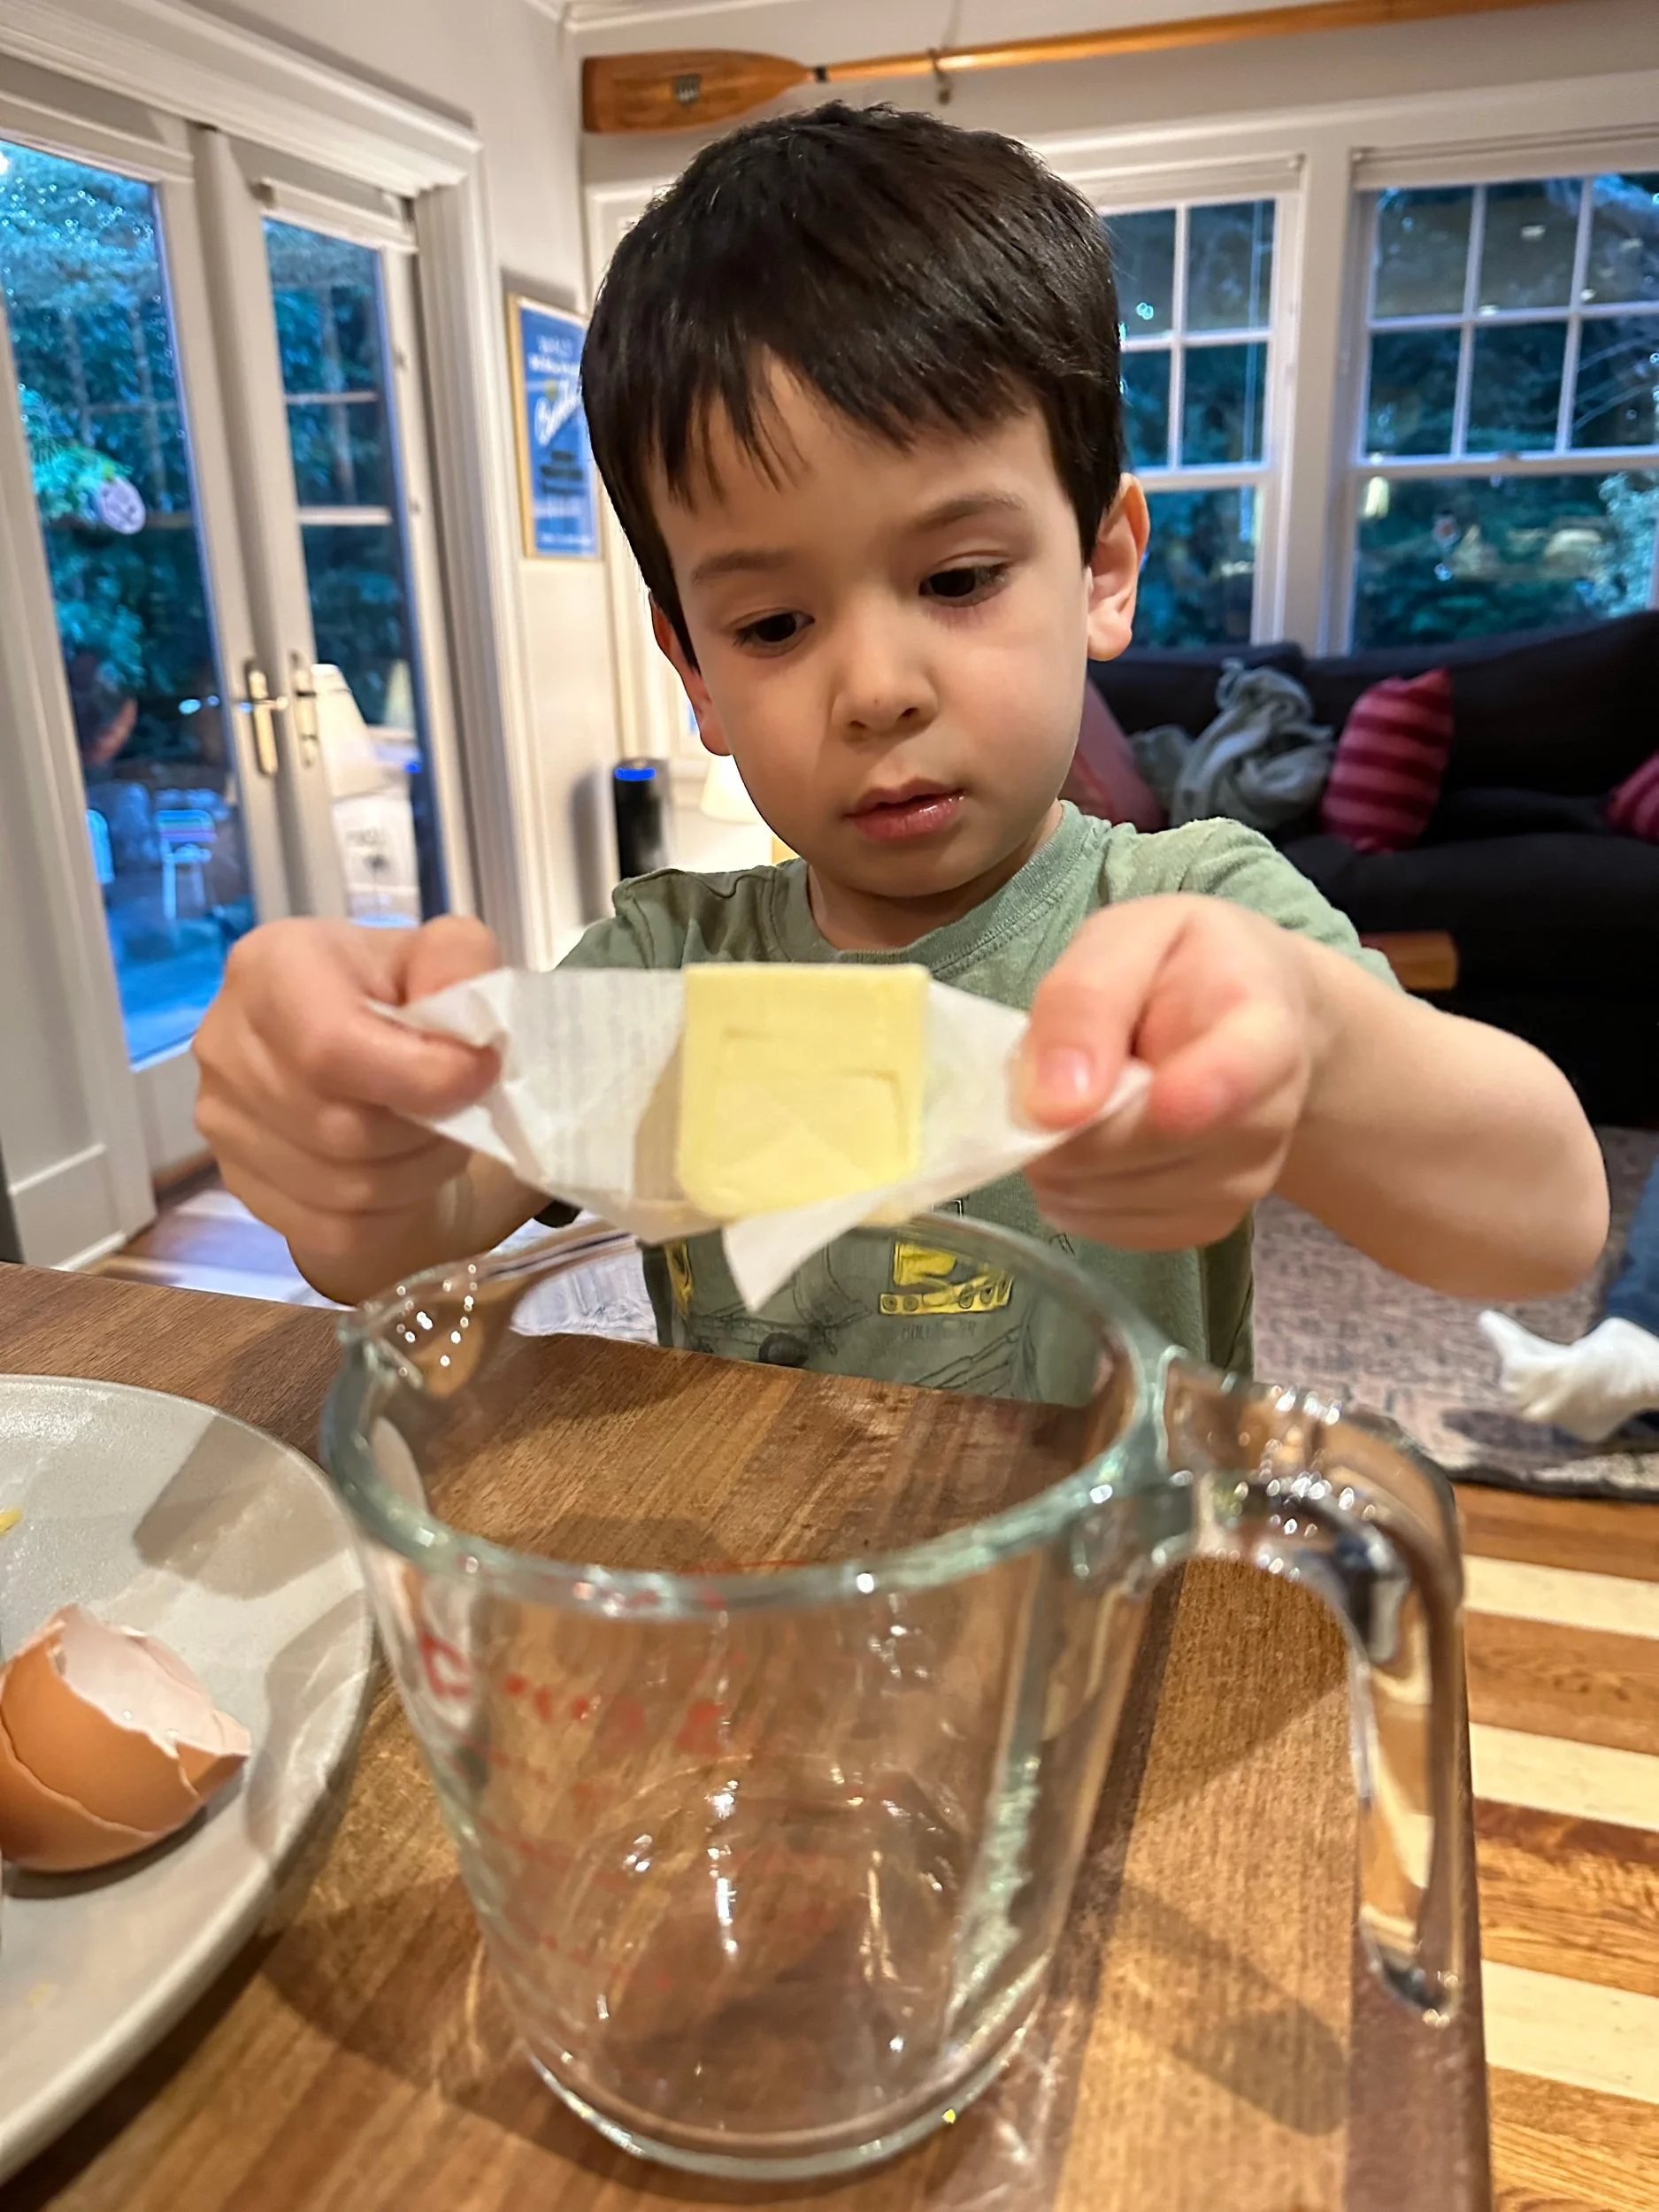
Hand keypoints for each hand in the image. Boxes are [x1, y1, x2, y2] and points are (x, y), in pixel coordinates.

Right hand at [193, 914, 503, 1285]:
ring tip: (432, 1136)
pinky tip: (401, 1171)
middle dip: (426, 1130)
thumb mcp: (438, 955)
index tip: (479, 1073)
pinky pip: (333, 1229)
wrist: (356, 1057)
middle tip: (460, 1109)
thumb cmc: (397, 998)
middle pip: (343, 1128)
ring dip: (414, 1173)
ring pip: (344, 1189)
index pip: (330, 1047)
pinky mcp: (238, 1184)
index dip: (419, 1077)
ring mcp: (223, 1122)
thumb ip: (457, 962)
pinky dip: (389, 1212)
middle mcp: (227, 1044)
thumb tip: (467, 1030)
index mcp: (270, 969)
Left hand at [1019, 895, 1321, 1250]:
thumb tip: (1048, 1107)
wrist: (1250, 1018)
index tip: (1088, 1105)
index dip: (1165, 1101)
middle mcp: (1269, 1121)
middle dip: (1067, 1117)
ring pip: (1109, 1196)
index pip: (1229, 1083)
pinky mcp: (1206, 1225)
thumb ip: (1085, 1001)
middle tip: (1056, 1064)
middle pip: (1141, 1153)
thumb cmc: (1185, 964)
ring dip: (1064, 1153)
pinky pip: (1107, 1229)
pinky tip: (1092, 1138)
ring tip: (1084, 1093)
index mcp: (1266, 1031)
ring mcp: (1243, 1184)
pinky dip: (1074, 1188)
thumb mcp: (1131, 935)